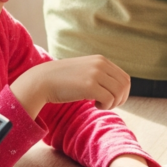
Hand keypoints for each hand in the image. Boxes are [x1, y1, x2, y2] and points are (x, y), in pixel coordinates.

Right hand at [11, 55, 131, 116]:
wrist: (42, 80)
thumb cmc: (63, 80)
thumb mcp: (85, 70)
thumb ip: (99, 74)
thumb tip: (118, 88)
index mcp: (101, 60)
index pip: (124, 78)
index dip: (122, 92)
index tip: (112, 100)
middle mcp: (100, 64)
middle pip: (124, 85)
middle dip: (120, 99)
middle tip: (107, 105)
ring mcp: (95, 74)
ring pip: (118, 93)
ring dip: (113, 103)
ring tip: (100, 105)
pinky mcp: (89, 85)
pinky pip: (109, 99)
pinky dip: (105, 106)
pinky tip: (94, 105)